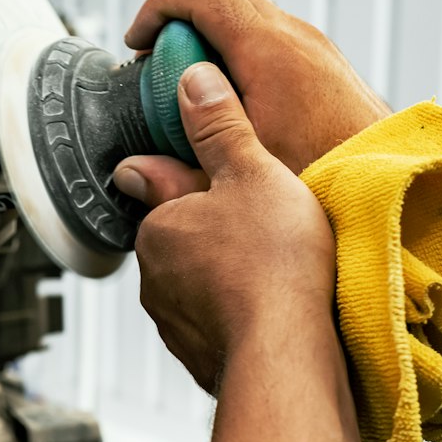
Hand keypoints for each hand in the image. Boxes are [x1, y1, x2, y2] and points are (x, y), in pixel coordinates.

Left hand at [115, 63, 335, 391]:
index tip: (239, 191)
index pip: (168, 195)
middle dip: (221, 235)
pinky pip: (219, 327)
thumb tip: (190, 80)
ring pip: (202, 287)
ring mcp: (175, 326)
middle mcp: (153, 281)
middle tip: (270, 230)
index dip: (206, 188)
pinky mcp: (200, 360)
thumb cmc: (273, 263)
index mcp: (157, 229)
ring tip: (280, 272)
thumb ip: (219, 126)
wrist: (287, 355)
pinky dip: (242, 318)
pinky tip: (278, 311)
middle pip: (187, 242)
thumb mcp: (252, 171)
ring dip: (232, 279)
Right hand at [126, 0, 386, 174]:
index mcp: (270, 51)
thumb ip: (179, 173)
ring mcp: (317, 49)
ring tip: (190, 85)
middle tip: (156, 60)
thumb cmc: (329, 184)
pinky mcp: (328, 67)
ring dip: (212, 37)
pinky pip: (272, 38)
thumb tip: (135, 169)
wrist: (395, 192)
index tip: (138, 41)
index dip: (159, 8)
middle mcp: (298, 38)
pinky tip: (231, 102)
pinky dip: (240, 52)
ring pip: (250, 15)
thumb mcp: (240, 176)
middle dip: (181, 19)